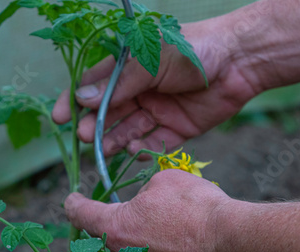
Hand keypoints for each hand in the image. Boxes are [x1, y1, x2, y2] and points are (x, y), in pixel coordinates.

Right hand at [52, 20, 259, 157]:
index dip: (75, 101)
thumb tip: (81, 98)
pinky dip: (142, 150)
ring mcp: (158, 110)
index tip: (60, 118)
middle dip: (96, 125)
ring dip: (115, 141)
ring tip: (103, 151)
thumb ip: (118, 83)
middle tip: (86, 137)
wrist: (240, 60)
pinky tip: (133, 153)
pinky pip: (154, 142)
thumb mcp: (150, 60)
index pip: (94, 86)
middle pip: (110, 113)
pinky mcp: (177, 128)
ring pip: (129, 130)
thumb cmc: (192, 49)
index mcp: (129, 68)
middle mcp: (140, 90)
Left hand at [65, 169, 239, 251]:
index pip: (80, 215)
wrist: (232, 245)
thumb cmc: (197, 208)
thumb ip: (143, 190)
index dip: (72, 204)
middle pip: (96, 243)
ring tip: (136, 234)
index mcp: (114, 228)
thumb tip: (143, 199)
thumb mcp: (164, 181)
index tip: (71, 200)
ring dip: (121, 247)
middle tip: (106, 216)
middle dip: (98, 228)